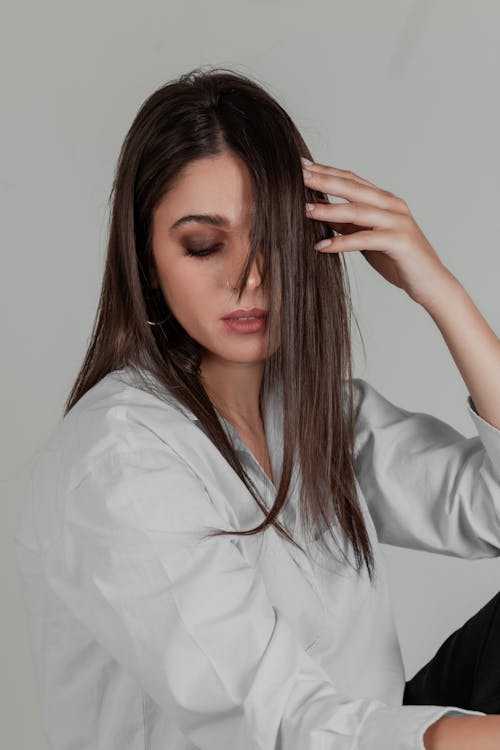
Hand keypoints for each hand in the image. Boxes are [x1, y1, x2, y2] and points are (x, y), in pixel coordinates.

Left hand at [301, 156, 453, 308]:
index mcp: (385, 201)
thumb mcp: (367, 238)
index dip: (327, 172)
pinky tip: (321, 246)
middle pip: (353, 188)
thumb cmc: (398, 261)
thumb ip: (348, 224)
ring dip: (329, 210)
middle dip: (325, 180)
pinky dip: (341, 243)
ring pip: (358, 211)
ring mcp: (398, 221)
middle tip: (299, 175)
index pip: (352, 180)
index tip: (302, 166)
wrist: (430, 283)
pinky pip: (365, 239)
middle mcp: (392, 205)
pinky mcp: (400, 242)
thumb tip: (319, 213)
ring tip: (304, 210)